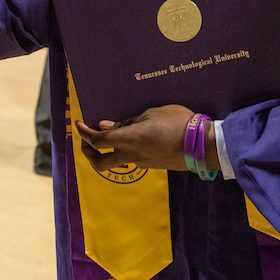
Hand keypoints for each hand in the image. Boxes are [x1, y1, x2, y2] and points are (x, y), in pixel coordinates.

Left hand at [76, 105, 217, 172]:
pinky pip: (132, 159)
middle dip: (88, 152)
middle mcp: (130, 155)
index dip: (84, 133)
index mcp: (128, 139)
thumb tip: (108, 125)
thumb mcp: (151, 114)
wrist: (201, 146)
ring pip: (116, 161)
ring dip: (107, 152)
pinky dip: (125, 151)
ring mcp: (142, 163)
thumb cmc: (177, 122)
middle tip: (86, 142)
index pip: (97, 140)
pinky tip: (133, 139)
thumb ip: (128, 121)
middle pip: (99, 162)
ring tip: (111, 136)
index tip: (78, 124)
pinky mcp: (152, 165)